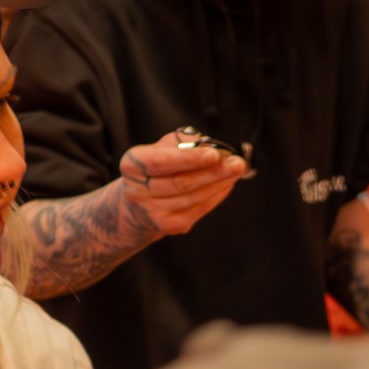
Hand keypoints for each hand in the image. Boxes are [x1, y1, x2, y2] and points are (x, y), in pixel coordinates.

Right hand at [119, 131, 247, 237]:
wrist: (139, 205)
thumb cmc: (155, 169)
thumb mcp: (160, 148)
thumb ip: (180, 143)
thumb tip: (206, 144)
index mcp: (132, 165)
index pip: (161, 162)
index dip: (189, 159)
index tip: (214, 154)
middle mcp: (137, 191)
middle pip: (181, 183)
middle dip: (213, 172)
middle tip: (237, 163)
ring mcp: (153, 211)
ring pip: (193, 197)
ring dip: (219, 183)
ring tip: (236, 170)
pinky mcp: (169, 225)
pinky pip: (199, 209)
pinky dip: (217, 195)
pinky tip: (227, 184)